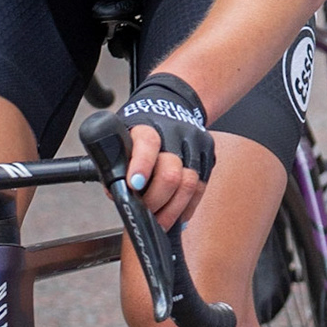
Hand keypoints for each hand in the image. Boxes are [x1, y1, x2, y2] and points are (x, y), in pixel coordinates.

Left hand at [118, 75, 214, 227]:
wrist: (172, 105)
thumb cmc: (141, 129)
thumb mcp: (123, 137)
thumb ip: (118, 163)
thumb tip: (118, 194)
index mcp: (147, 126)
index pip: (147, 143)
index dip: (141, 165)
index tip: (134, 185)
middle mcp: (174, 133)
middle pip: (171, 172)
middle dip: (156, 200)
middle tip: (147, 213)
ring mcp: (194, 144)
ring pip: (190, 184)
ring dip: (173, 209)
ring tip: (161, 221)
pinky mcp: (208, 155)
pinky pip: (201, 187)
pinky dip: (188, 206)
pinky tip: (178, 214)